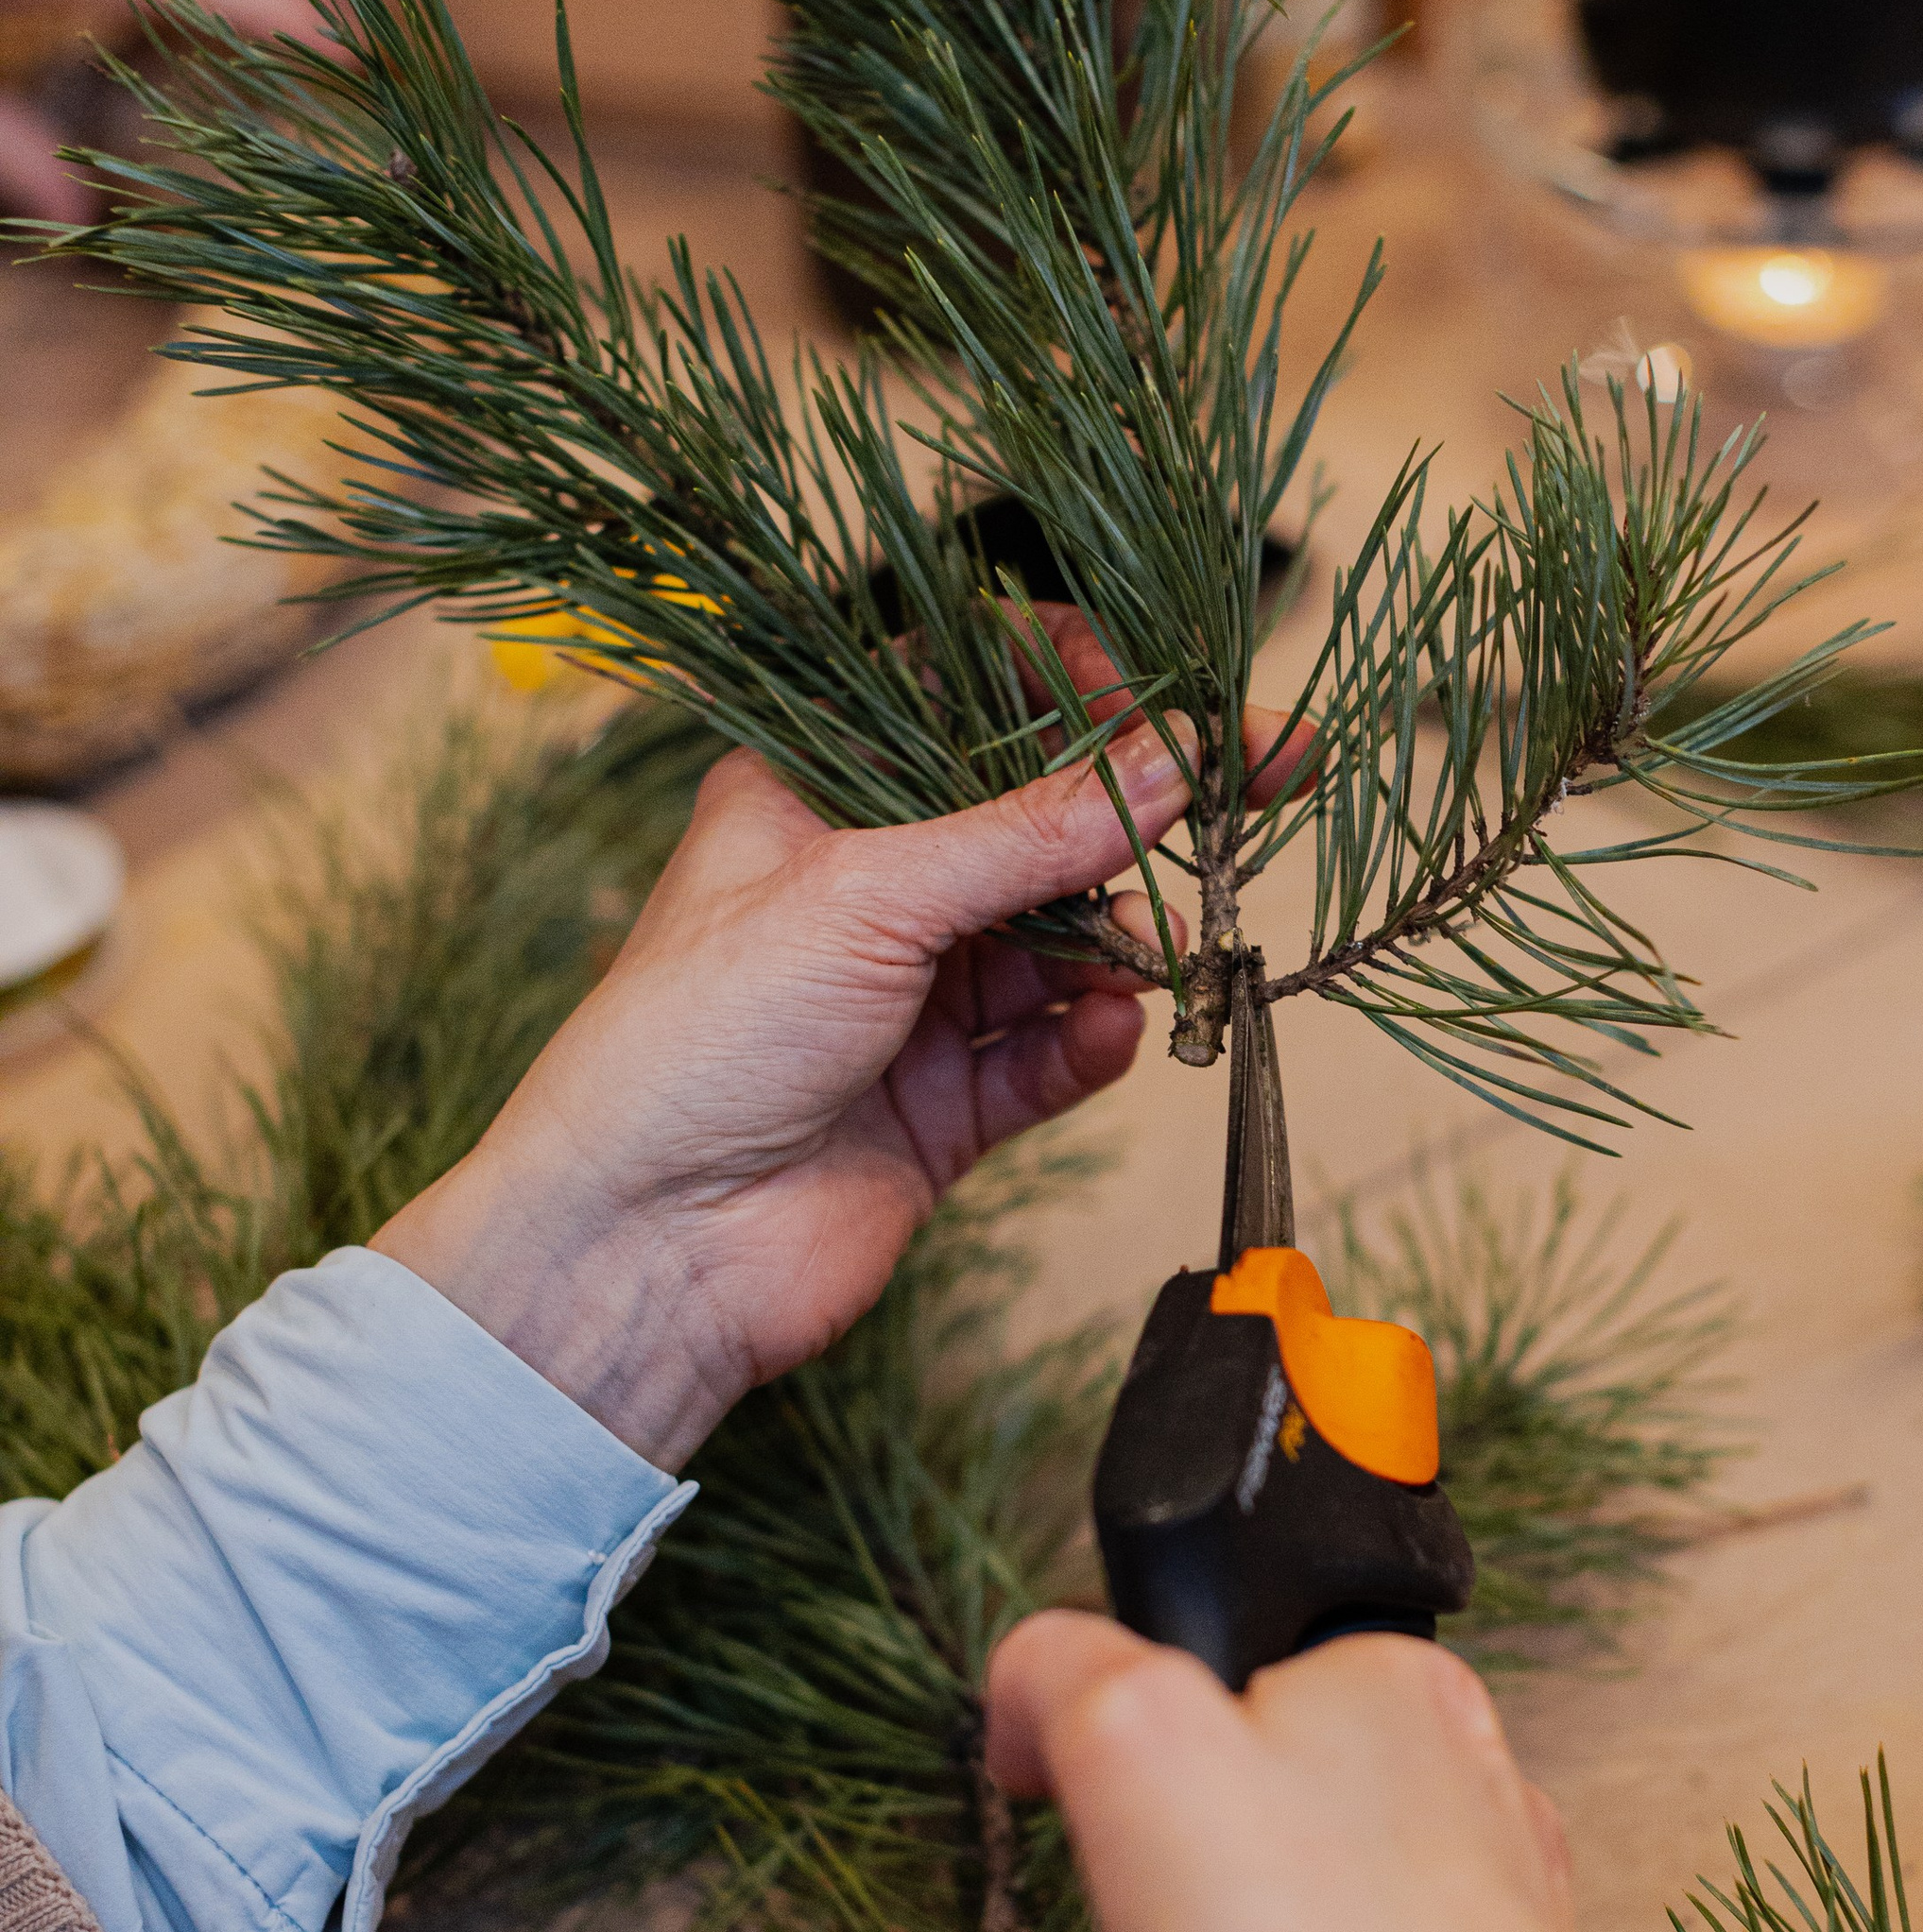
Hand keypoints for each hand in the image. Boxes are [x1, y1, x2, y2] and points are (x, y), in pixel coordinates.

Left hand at [374, 620, 1305, 1466]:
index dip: (1075, 685)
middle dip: (1147, 810)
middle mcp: (868, 884)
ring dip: (1125, 941)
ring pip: (1064, 940)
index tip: (1171, 696)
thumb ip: (1032, 832)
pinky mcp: (946, 1104)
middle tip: (1268, 777)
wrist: (643, 1246)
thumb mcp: (868, 894)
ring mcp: (912, 998)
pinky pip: (1054, 1052)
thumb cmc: (694, 1038)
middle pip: (1040, 819)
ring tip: (1163, 954)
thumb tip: (1174, 762)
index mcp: (816, 792)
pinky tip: (1110, 1034)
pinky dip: (1093, 1040)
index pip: (969, 698)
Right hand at [986, 1608, 1602, 1931]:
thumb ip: (1062, 1666)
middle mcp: (1479, 1771)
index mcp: (1400, 1675)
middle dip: (1209, 1851)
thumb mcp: (1128, 1743)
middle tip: (1180, 1921)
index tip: (1109, 1815)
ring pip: (1334, 1891)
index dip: (1138, 1740)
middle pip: (1279, 1783)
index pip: (1227, 1665)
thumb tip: (1032, 1678)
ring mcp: (1511, 1897)